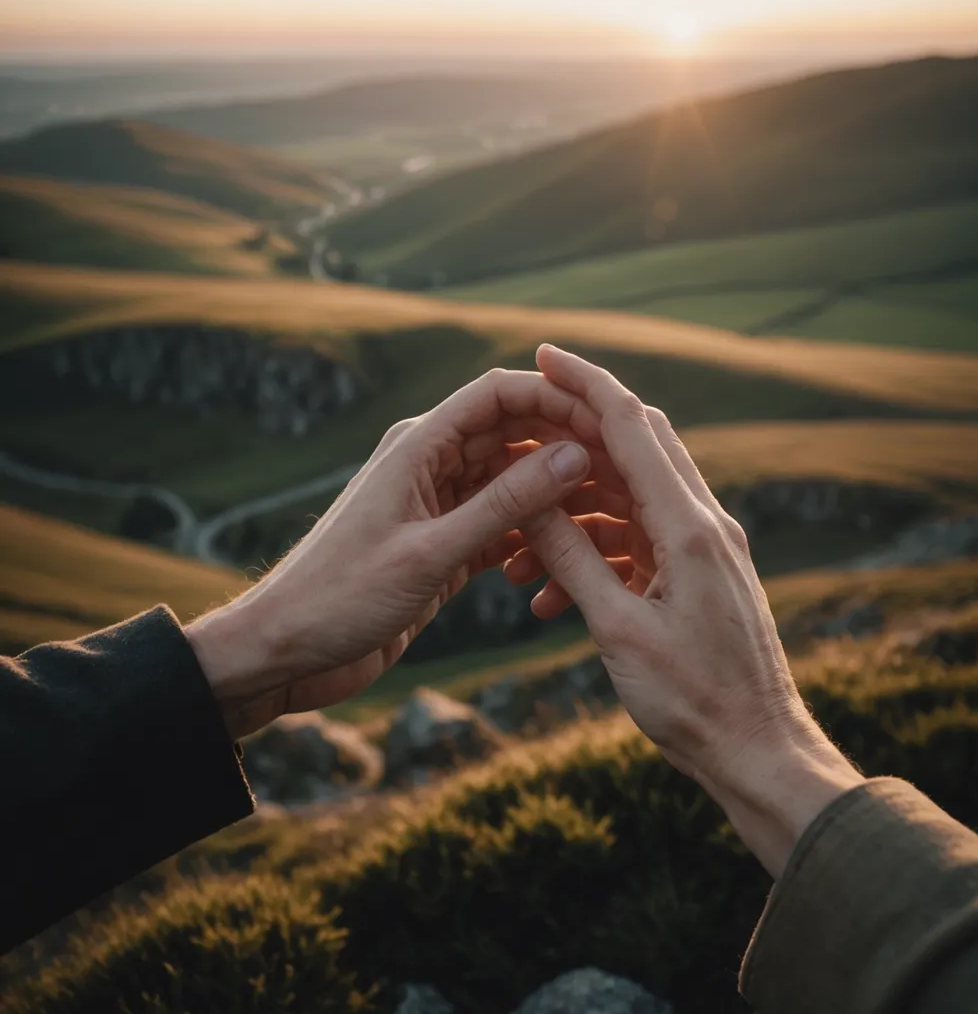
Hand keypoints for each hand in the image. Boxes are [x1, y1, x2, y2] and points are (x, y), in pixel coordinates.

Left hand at [187, 368, 609, 739]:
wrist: (287, 651)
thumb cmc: (340, 597)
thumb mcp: (431, 553)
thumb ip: (505, 505)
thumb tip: (575, 458)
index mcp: (419, 447)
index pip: (497, 396)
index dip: (553, 397)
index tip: (605, 420)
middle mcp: (431, 466)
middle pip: (512, 434)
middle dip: (564, 448)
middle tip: (620, 476)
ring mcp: (438, 506)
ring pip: (511, 483)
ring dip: (551, 497)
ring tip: (601, 519)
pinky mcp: (442, 545)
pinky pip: (500, 526)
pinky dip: (530, 537)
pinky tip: (558, 559)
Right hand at [508, 346, 862, 877]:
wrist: (756, 749)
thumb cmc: (692, 701)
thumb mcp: (617, 630)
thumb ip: (572, 559)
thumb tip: (531, 501)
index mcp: (688, 527)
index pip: (632, 426)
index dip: (586, 383)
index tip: (543, 355)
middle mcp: (703, 523)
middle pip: (636, 446)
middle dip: (575, 430)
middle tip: (520, 426)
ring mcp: (704, 547)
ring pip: (629, 497)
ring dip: (574, 510)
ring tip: (518, 547)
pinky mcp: (698, 573)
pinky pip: (638, 541)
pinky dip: (595, 550)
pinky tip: (552, 594)